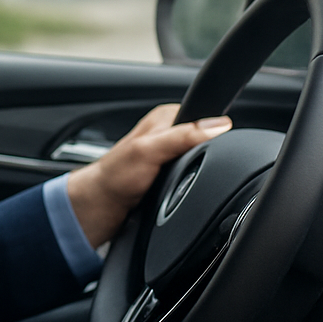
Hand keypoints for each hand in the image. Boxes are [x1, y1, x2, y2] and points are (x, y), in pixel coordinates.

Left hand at [64, 103, 229, 247]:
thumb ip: (182, 136)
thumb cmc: (116, 176)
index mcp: (167, 116)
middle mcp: (169, 131)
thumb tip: (218, 125)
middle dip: (207, 155)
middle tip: (187, 170)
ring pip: (202, 158)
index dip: (213, 132)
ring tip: (181, 180)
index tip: (213, 149)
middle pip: (206, 140)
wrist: (103, 205)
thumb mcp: (150, 151)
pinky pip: (193, 173)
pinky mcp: (171, 171)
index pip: (204, 116)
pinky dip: (191, 181)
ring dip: (198, 171)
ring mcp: (171, 152)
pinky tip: (181, 186)